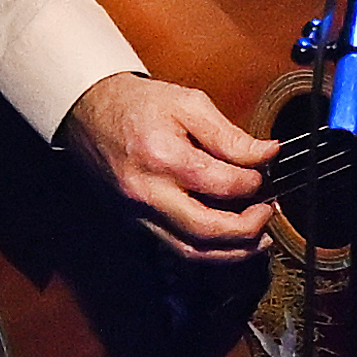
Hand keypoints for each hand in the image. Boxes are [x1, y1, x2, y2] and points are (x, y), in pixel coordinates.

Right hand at [60, 72, 274, 263]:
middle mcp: (148, 192)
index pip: (222, 184)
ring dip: (231, 252)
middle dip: (246, 228)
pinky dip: (207, 251)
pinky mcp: (134, 223)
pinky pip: (175, 248)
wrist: (90, 111)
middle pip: (206, 230)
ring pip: (191, 252)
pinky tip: (227, 241)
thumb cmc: (138, 104)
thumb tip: (266, 153)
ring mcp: (138, 213)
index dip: (252, 182)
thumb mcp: (188, 104)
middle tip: (266, 213)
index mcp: (162, 157)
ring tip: (257, 239)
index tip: (263, 172)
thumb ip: (229, 135)